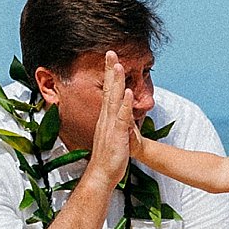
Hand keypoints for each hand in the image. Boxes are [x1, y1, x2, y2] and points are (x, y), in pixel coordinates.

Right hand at [78, 51, 135, 194]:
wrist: (100, 175)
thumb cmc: (107, 158)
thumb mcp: (110, 136)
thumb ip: (113, 125)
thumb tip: (116, 117)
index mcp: (105, 118)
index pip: (107, 91)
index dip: (109, 75)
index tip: (110, 60)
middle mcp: (105, 118)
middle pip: (108, 90)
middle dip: (110, 71)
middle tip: (110, 53)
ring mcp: (110, 125)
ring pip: (114, 99)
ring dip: (116, 82)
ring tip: (118, 65)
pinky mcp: (117, 134)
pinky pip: (122, 117)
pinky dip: (125, 104)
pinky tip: (127, 92)